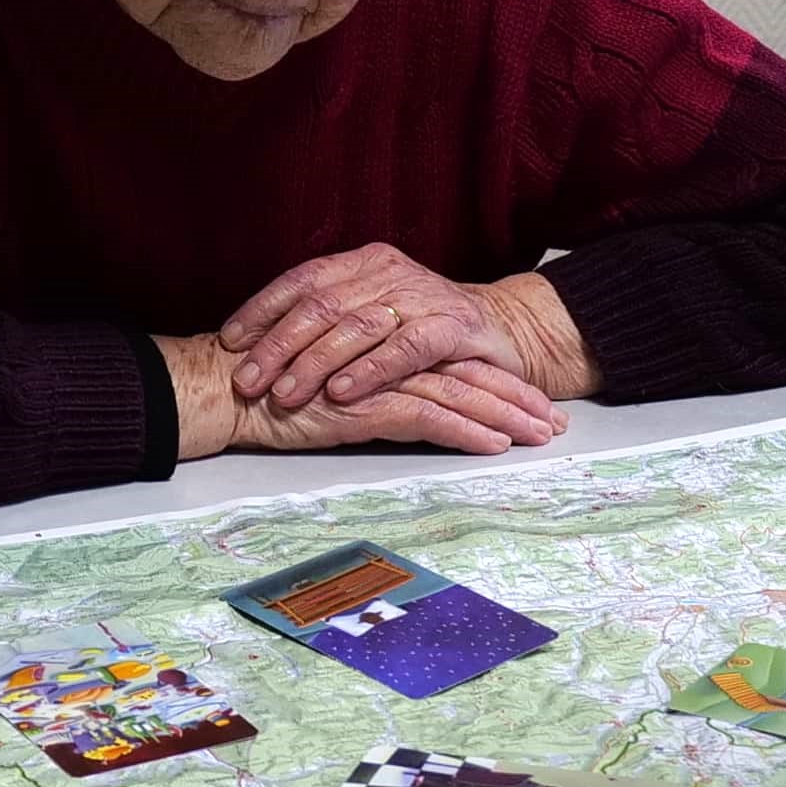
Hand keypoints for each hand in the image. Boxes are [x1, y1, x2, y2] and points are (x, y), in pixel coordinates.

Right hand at [162, 331, 560, 464]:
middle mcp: (390, 349)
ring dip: (505, 416)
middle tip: (557, 423)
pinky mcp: (365, 400)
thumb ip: (370, 379)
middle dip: (517, 398)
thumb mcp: (333, 380)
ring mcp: (380, 374)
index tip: (533, 401)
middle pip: (468, 370)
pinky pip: (429, 415)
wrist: (228, 387)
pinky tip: (496, 445)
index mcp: (386, 340)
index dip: (497, 378)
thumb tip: (406, 398)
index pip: (453, 357)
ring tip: (541, 436)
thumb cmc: (271, 386)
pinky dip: (466, 432)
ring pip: (459, 391)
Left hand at [217, 245, 590, 423]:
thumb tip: (255, 342)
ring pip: (357, 326)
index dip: (262, 309)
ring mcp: (423, 297)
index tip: (230, 341)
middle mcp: (389, 272)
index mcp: (363, 263)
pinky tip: (343, 392)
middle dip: (278, 345)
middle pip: (321, 305)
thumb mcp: (372, 315)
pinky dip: (371, 371)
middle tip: (248, 380)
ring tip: (285, 394)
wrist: (504, 331)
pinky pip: (405, 348)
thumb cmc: (425, 331)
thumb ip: (327, 319)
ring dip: (315, 363)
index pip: (302, 280)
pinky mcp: (454, 328)